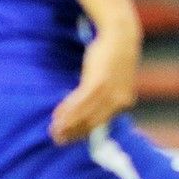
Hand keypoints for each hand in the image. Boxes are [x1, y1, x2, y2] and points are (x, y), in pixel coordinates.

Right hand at [51, 24, 140, 144]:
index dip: (83, 133)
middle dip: (73, 132)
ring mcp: (110, 91)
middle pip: (92, 122)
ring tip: (54, 129)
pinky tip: (58, 115)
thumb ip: (105, 97)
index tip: (69, 139)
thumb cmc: (114, 60)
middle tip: (57, 138)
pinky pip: (81, 100)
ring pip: (85, 113)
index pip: (102, 124)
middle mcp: (120, 100)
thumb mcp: (114, 82)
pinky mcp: (99, 81)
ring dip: (67, 122)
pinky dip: (68, 109)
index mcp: (124, 102)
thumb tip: (87, 112)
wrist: (120, 38)